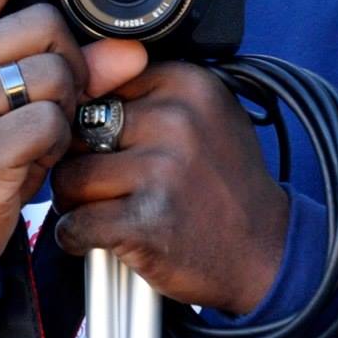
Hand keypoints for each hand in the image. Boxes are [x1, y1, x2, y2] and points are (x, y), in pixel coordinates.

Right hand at [0, 0, 148, 301]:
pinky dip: (55, 144)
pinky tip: (31, 161)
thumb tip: (130, 51)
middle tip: (53, 104)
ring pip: (54, 74)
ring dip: (64, 109)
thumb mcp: (3, 105)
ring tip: (35, 136)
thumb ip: (63, 68)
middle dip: (70, 64)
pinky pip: (51, 123)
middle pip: (44, 26)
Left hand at [51, 62, 289, 315]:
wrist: (268, 254)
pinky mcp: (144, 221)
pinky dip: (78, 237)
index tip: (115, 148)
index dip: (92, 123)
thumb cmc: (226, 185)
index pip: (96, 87)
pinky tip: (104, 237)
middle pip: (76, 132)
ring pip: (69, 178)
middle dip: (80, 162)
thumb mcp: (204, 117)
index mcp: (188, 84)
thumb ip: (148, 94)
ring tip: (111, 212)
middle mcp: (175, 121)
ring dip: (77, 202)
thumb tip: (75, 84)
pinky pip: (74, 223)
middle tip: (111, 187)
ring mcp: (161, 172)